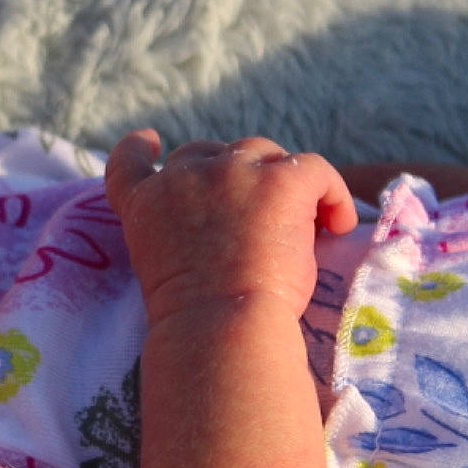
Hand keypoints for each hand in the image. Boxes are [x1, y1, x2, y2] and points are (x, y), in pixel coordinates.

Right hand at [103, 130, 356, 326]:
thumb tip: (222, 232)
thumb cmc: (194, 318)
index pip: (129, 162)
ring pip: (264, 154)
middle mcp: (182, 176)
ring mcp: (231, 171)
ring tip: (304, 225)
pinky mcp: (281, 180)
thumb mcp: (163, 267)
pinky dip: (331, 195)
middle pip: (212, 153)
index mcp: (144, 204)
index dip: (139, 149)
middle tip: (259, 218)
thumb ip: (178, 235)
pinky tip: (337, 226)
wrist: (218, 325)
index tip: (150, 142)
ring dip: (279, 182)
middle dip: (234, 176)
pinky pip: (316, 170)